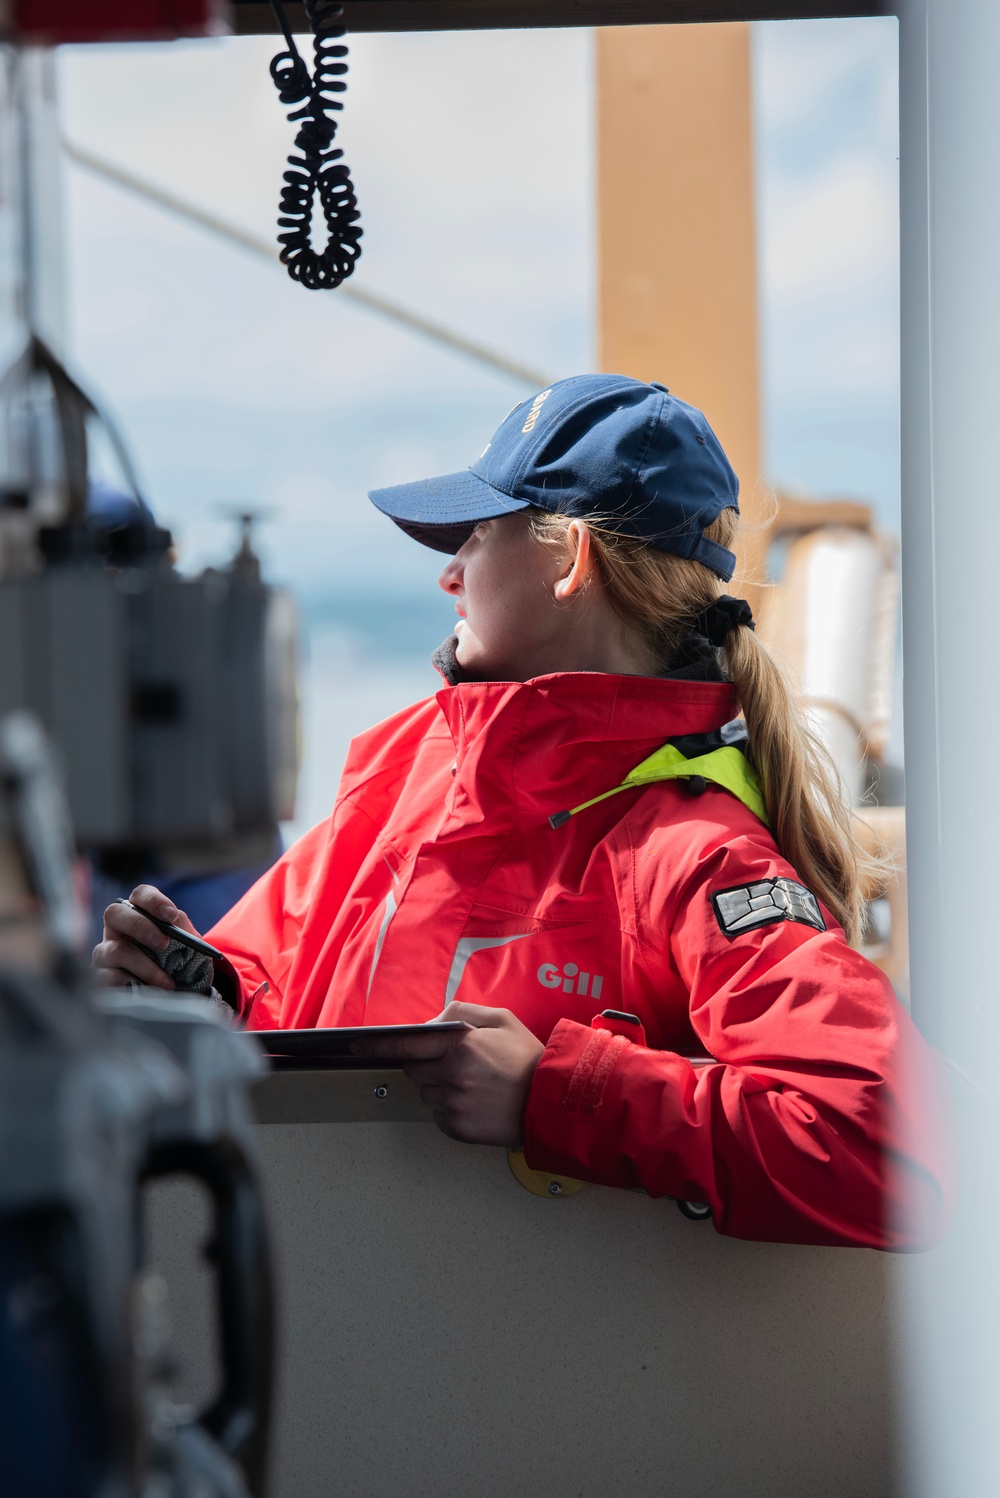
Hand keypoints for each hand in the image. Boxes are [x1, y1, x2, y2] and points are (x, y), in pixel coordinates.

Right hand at [92, 884, 198, 990]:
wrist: (172, 998)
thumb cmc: (177, 965)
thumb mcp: (187, 947)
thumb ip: (183, 931)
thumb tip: (174, 920)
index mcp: (139, 915)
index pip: (140, 895)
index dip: (153, 901)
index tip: (170, 915)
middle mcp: (117, 930)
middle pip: (113, 913)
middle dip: (140, 926)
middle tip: (164, 944)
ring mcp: (105, 954)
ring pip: (116, 950)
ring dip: (145, 966)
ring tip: (167, 982)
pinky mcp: (100, 978)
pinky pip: (108, 978)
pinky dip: (132, 985)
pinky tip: (146, 992)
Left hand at [351, 1001, 544, 1145]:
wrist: (551, 1101)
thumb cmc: (528, 1059)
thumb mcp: (500, 1019)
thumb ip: (460, 1012)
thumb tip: (431, 1023)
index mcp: (459, 1045)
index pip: (405, 1043)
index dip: (376, 1044)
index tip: (356, 1044)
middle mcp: (451, 1076)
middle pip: (414, 1069)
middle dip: (427, 1063)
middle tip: (458, 1063)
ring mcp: (453, 1105)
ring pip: (426, 1093)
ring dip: (440, 1087)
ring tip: (474, 1084)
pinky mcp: (458, 1128)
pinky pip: (439, 1115)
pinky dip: (451, 1108)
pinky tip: (476, 1101)